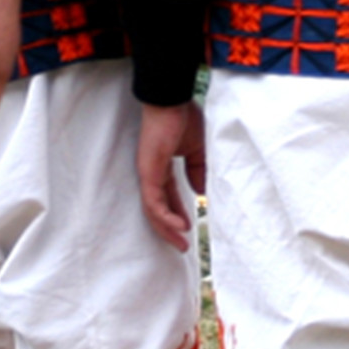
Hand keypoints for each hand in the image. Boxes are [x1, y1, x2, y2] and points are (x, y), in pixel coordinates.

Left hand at [138, 101, 204, 249]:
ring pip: (153, 210)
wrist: (172, 101)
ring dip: (166, 229)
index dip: (177, 213)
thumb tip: (200, 192)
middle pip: (158, 209)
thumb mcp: (198, 150)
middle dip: (169, 229)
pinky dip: (165, 216)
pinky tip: (178, 226)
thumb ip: (198, 171)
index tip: (188, 227)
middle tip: (181, 247)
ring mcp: (148, 174)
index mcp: (162, 167)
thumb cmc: (183, 118)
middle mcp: (152, 174)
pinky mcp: (148, 172)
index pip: (168, 197)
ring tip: (180, 243)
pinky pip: (153, 202)